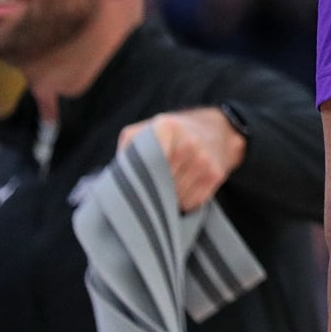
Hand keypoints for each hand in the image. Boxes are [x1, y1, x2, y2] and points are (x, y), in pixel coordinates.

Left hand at [118, 108, 245, 211]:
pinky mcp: (216, 175)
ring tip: (169, 184)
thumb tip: (112, 183)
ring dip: (167, 199)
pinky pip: (190, 202)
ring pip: (174, 197)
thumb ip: (127, 151)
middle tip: (148, 188)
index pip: (143, 167)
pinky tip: (185, 186)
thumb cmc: (172, 134)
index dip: (137, 181)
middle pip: (158, 185)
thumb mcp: (146, 131)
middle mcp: (187, 143)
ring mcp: (204, 160)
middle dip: (151, 191)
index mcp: (166, 129)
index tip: (133, 187)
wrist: (218, 130)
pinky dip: (183, 201)